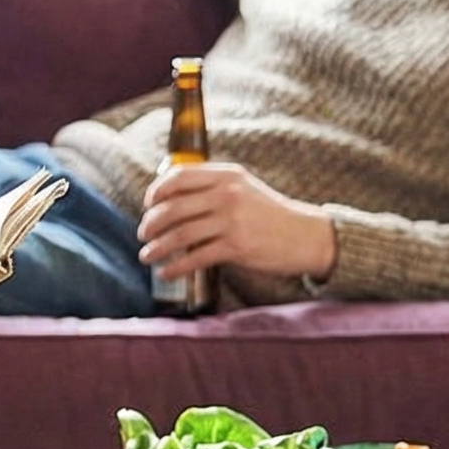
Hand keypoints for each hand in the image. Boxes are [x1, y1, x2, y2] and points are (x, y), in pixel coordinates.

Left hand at [138, 162, 335, 282]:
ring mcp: (232, 221)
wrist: (306, 235)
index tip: (147, 205)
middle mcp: (228, 195)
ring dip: (157, 247)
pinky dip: (175, 267)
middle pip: (173, 207)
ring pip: (180, 234)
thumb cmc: (269, 214)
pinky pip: (195, 257)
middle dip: (150, 224)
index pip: (179, 177)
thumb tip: (170, 200)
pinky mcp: (237, 247)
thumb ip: (212, 189)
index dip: (156, 191)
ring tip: (146, 256)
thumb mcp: (243, 189)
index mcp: (227, 176)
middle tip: (142, 235)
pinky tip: (165, 273)